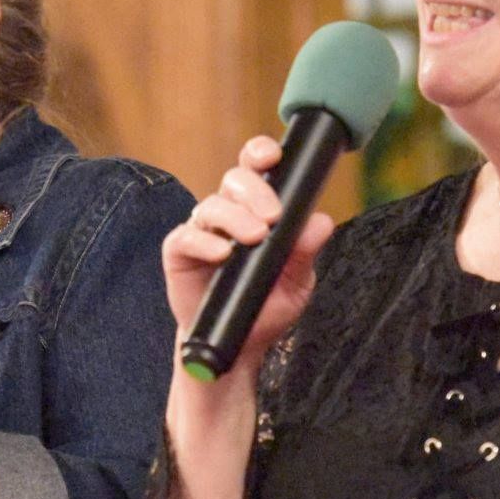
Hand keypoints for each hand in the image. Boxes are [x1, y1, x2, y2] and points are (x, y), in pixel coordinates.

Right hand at [162, 135, 332, 386]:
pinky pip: (186, 237)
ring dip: (234, 218)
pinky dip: (204, 242)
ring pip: (211, 205)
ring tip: (254, 239)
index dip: (260, 154)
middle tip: (273, 217)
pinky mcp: (178, 253)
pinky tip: (222, 254)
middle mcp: (226, 213)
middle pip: (234, 179)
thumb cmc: (265, 307)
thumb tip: (320, 222)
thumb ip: (305, 251)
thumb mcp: (296, 282)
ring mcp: (201, 231)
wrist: (238, 344)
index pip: (255, 169)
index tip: (274, 155)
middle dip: (255, 191)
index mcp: (255, 209)